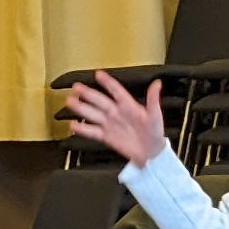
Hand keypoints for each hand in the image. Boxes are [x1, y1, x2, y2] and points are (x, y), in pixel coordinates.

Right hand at [56, 73, 170, 165]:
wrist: (151, 153)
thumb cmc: (155, 133)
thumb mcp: (155, 115)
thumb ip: (153, 100)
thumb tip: (157, 84)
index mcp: (129, 106)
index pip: (116, 91)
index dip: (107, 83)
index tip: (98, 74)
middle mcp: (117, 113)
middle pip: (100, 101)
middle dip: (88, 94)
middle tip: (76, 87)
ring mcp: (110, 124)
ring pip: (93, 114)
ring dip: (82, 108)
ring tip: (70, 102)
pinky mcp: (106, 136)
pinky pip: (92, 131)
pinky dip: (83, 129)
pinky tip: (74, 125)